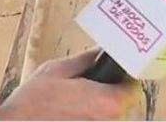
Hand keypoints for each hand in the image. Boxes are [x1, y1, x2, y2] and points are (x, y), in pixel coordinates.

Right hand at [0, 50, 141, 119]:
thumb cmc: (32, 104)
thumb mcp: (57, 70)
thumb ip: (85, 59)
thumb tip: (101, 51)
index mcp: (107, 101)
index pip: (133, 87)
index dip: (123, 79)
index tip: (114, 76)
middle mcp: (109, 121)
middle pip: (122, 104)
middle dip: (108, 94)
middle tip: (87, 89)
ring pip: (109, 116)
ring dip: (97, 109)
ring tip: (74, 105)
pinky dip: (88, 117)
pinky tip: (71, 114)